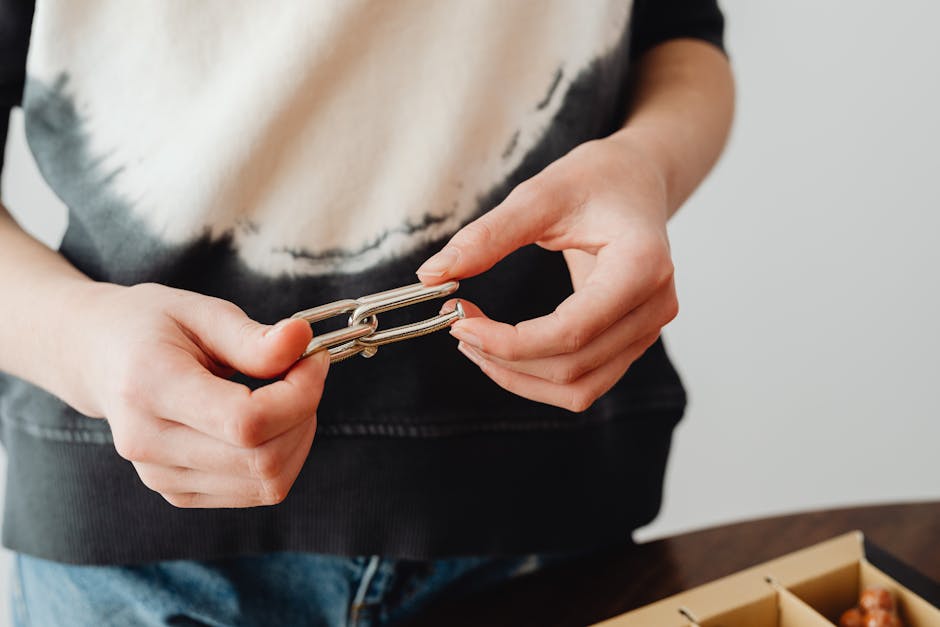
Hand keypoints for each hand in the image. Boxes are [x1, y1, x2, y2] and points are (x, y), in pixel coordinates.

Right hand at [66, 282, 326, 507]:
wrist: (98, 357)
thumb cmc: (151, 326)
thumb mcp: (200, 312)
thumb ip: (253, 337)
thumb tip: (303, 341)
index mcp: (150, 387)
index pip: (246, 422)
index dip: (299, 395)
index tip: (313, 358)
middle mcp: (149, 443)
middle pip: (263, 459)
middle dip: (305, 413)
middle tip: (305, 370)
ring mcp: (161, 476)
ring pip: (268, 483)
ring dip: (299, 437)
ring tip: (288, 394)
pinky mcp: (177, 492)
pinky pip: (257, 492)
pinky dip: (283, 456)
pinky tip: (272, 421)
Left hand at [417, 133, 678, 411]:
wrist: (636, 180)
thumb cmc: (595, 180)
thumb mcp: (539, 195)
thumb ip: (488, 236)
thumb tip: (433, 275)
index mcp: (641, 266)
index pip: (571, 330)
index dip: (508, 341)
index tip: (458, 322)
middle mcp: (654, 306)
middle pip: (572, 367)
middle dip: (504, 357)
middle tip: (457, 324)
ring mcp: (648, 330)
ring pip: (578, 388)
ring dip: (518, 377)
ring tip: (474, 342)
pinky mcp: (632, 342)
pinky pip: (584, 383)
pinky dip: (537, 377)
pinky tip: (502, 350)